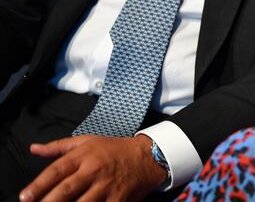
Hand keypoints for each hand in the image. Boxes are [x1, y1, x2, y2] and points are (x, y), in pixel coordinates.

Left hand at [19, 134, 165, 201]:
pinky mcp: (118, 199)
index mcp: (84, 155)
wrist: (148, 156)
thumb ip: (59, 147)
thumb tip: (34, 149)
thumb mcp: (88, 141)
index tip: (25, 196)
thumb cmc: (114, 149)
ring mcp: (107, 186)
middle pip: (67, 189)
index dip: (39, 184)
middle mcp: (94, 170)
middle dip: (49, 201)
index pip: (57, 170)